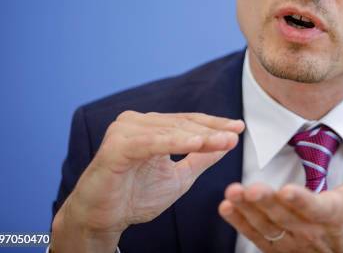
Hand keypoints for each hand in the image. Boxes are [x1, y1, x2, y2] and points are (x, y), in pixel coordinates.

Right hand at [51, 111, 243, 251]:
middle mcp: (137, 123)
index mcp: (151, 127)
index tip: (239, 128)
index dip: (214, 124)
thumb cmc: (136, 197)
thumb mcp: (179, 177)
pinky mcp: (116, 147)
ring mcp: (124, 131)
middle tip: (235, 134)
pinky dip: (173, 142)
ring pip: (170, 131)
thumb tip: (227, 142)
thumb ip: (201, 158)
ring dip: (199, 136)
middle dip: (211, 130)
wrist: (103, 220)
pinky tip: (196, 143)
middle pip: (182, 123)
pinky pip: (150, 143)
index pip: (188, 122)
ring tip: (223, 140)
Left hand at [219, 161, 342, 252]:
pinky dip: (239, 222)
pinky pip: (255, 234)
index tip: (285, 190)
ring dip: (246, 210)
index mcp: (333, 215)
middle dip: (264, 202)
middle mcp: (309, 231)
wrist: (342, 250)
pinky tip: (226, 207)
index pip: (316, 209)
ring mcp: (290, 241)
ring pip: (266, 225)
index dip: (301, 201)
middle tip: (247, 187)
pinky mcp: (275, 244)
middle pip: (284, 217)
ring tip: (231, 193)